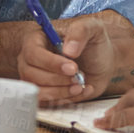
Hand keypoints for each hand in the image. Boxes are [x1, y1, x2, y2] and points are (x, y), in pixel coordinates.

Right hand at [16, 12, 133, 104]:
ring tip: (80, 86)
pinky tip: (82, 90)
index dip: (51, 63)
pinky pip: (47, 104)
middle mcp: (31, 60)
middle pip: (31, 75)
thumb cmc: (93, 42)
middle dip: (57, 80)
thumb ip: (80, 32)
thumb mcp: (92, 28)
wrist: (103, 61)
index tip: (73, 68)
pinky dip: (66, 100)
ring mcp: (36, 79)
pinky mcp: (45, 94)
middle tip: (78, 77)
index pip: (33, 54)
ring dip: (60, 92)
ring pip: (38, 91)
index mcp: (37, 40)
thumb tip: (68, 50)